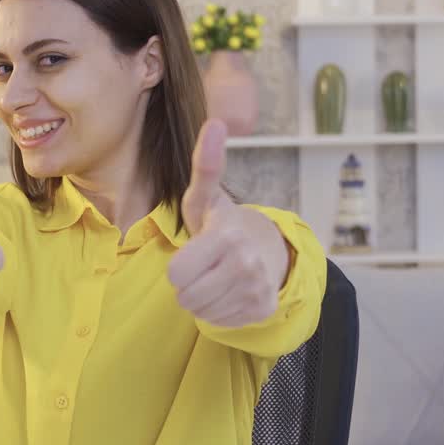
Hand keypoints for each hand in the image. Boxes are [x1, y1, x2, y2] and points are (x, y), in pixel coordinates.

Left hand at [167, 119, 290, 327]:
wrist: (266, 247)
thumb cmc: (222, 223)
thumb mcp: (206, 197)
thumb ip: (205, 165)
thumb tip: (215, 122)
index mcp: (226, 236)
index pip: (176, 274)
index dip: (177, 267)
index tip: (192, 252)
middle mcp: (245, 263)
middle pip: (186, 296)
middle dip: (188, 284)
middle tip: (202, 267)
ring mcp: (257, 288)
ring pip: (201, 311)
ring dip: (202, 298)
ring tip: (215, 278)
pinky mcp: (263, 308)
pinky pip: (219, 322)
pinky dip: (219, 311)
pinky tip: (229, 291)